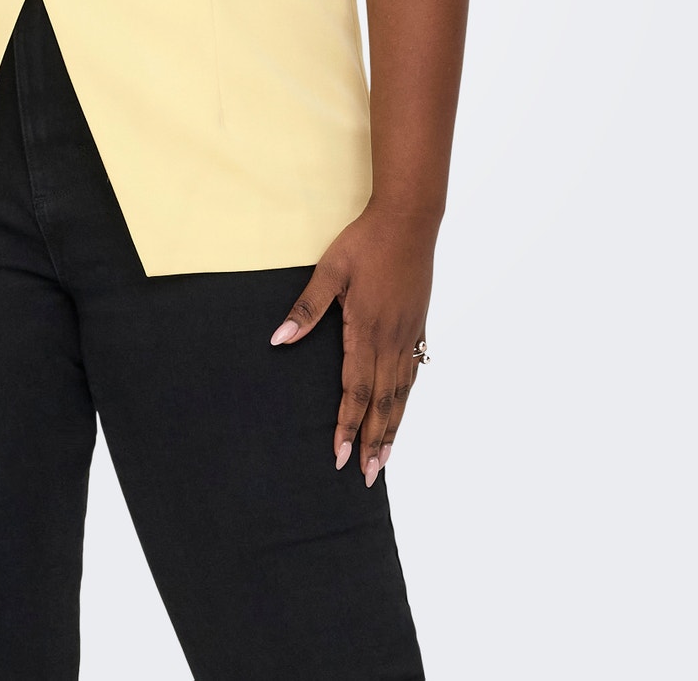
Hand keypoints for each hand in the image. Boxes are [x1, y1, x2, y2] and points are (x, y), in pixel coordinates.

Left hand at [268, 205, 435, 483]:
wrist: (409, 220)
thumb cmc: (365, 242)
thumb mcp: (330, 271)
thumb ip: (306, 309)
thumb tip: (279, 339)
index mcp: (366, 329)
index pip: (354, 390)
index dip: (346, 425)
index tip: (339, 456)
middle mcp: (391, 339)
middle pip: (382, 402)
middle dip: (373, 441)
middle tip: (369, 477)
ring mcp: (408, 334)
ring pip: (401, 392)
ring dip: (393, 427)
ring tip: (386, 458)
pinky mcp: (418, 325)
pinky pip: (412, 372)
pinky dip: (406, 398)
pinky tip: (402, 408)